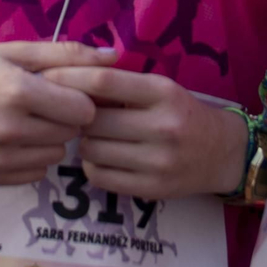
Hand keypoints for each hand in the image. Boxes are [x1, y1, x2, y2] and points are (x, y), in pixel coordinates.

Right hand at [0, 42, 114, 185]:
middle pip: (71, 132)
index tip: (64, 90)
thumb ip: (67, 54)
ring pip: (56, 155)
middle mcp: (9, 130)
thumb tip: (114, 56)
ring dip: (50, 138)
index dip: (79, 98)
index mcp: (18, 93)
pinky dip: (32, 158)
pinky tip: (14, 139)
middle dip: (64, 117)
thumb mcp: (14, 51)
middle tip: (42, 102)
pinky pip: (35, 174)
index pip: (83, 109)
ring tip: (26, 119)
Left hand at [45, 66, 248, 199]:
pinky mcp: (151, 189)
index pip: (105, 82)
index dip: (69, 79)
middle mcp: (162, 126)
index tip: (46, 78)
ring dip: (84, 142)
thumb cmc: (181, 111)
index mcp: (163, 92)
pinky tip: (102, 157)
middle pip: (93, 120)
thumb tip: (68, 78)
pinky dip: (92, 166)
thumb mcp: (159, 88)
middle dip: (75, 116)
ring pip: (92, 150)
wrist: (220, 151)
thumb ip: (121, 84)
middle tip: (73, 114)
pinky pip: (100, 177)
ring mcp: (157, 161)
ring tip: (93, 136)